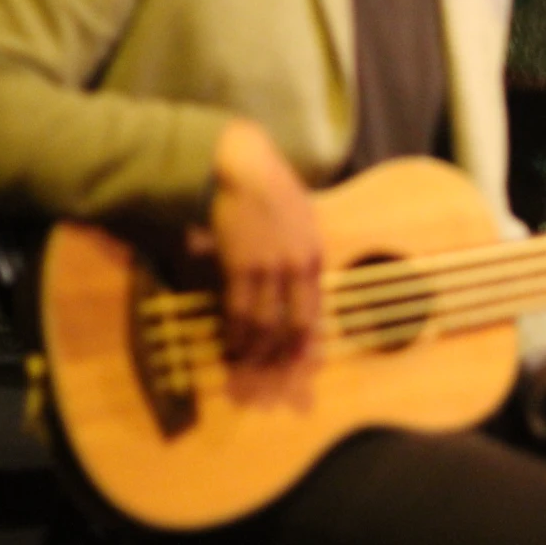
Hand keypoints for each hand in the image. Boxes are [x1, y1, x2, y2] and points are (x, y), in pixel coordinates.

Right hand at [200, 119, 322, 364]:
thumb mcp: (305, 222)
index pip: (314, 311)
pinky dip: (235, 332)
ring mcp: (267, 269)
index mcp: (314, 257)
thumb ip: (303, 254)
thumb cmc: (277, 193)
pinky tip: (232, 344)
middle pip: (290, 324)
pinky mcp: (239, 267)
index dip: (305, 341)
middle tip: (272, 371)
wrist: (247, 173)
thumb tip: (301, 285)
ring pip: (263, 323)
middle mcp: (295, 268)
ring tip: (249, 364)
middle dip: (281, 353)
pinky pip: (238, 309)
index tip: (299, 360)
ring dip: (255, 349)